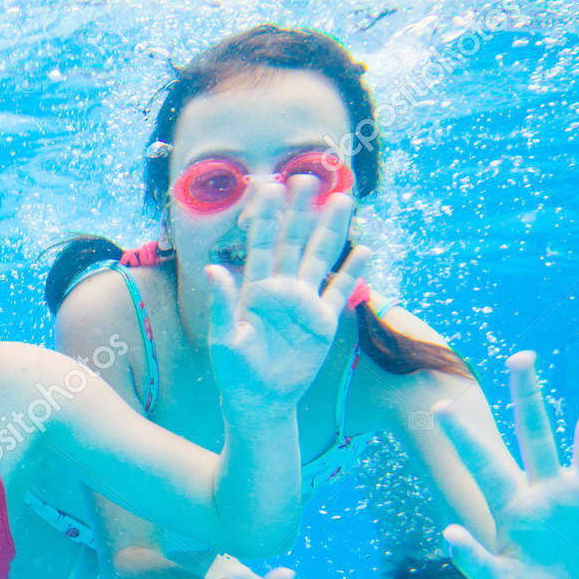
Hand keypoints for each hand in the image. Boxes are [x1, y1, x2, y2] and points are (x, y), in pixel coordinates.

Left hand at [208, 177, 368, 417]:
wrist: (260, 400)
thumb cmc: (234, 372)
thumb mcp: (223, 339)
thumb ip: (220, 303)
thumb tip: (214, 269)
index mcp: (255, 289)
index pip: (260, 244)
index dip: (266, 216)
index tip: (270, 185)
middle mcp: (281, 289)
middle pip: (293, 241)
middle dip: (300, 211)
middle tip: (308, 177)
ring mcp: (304, 304)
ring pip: (320, 258)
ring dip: (331, 230)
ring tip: (342, 199)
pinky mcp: (323, 322)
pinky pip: (340, 292)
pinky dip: (353, 273)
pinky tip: (364, 251)